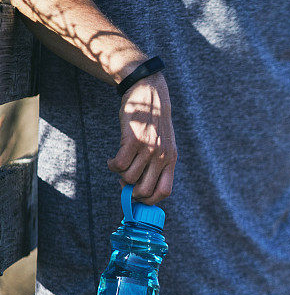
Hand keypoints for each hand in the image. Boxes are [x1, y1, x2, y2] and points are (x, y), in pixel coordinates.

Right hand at [107, 71, 177, 204]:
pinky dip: (112, 165)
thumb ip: (156, 164)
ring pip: (128, 178)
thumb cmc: (153, 123)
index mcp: (171, 160)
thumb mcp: (164, 144)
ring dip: (120, 175)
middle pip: (144, 190)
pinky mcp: (133, 140)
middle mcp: (162, 156)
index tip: (139, 197)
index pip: (164, 191)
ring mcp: (148, 149)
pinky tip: (112, 159)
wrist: (149, 94)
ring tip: (120, 164)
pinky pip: (118, 165)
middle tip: (124, 181)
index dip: (150, 200)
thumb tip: (137, 188)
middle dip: (131, 191)